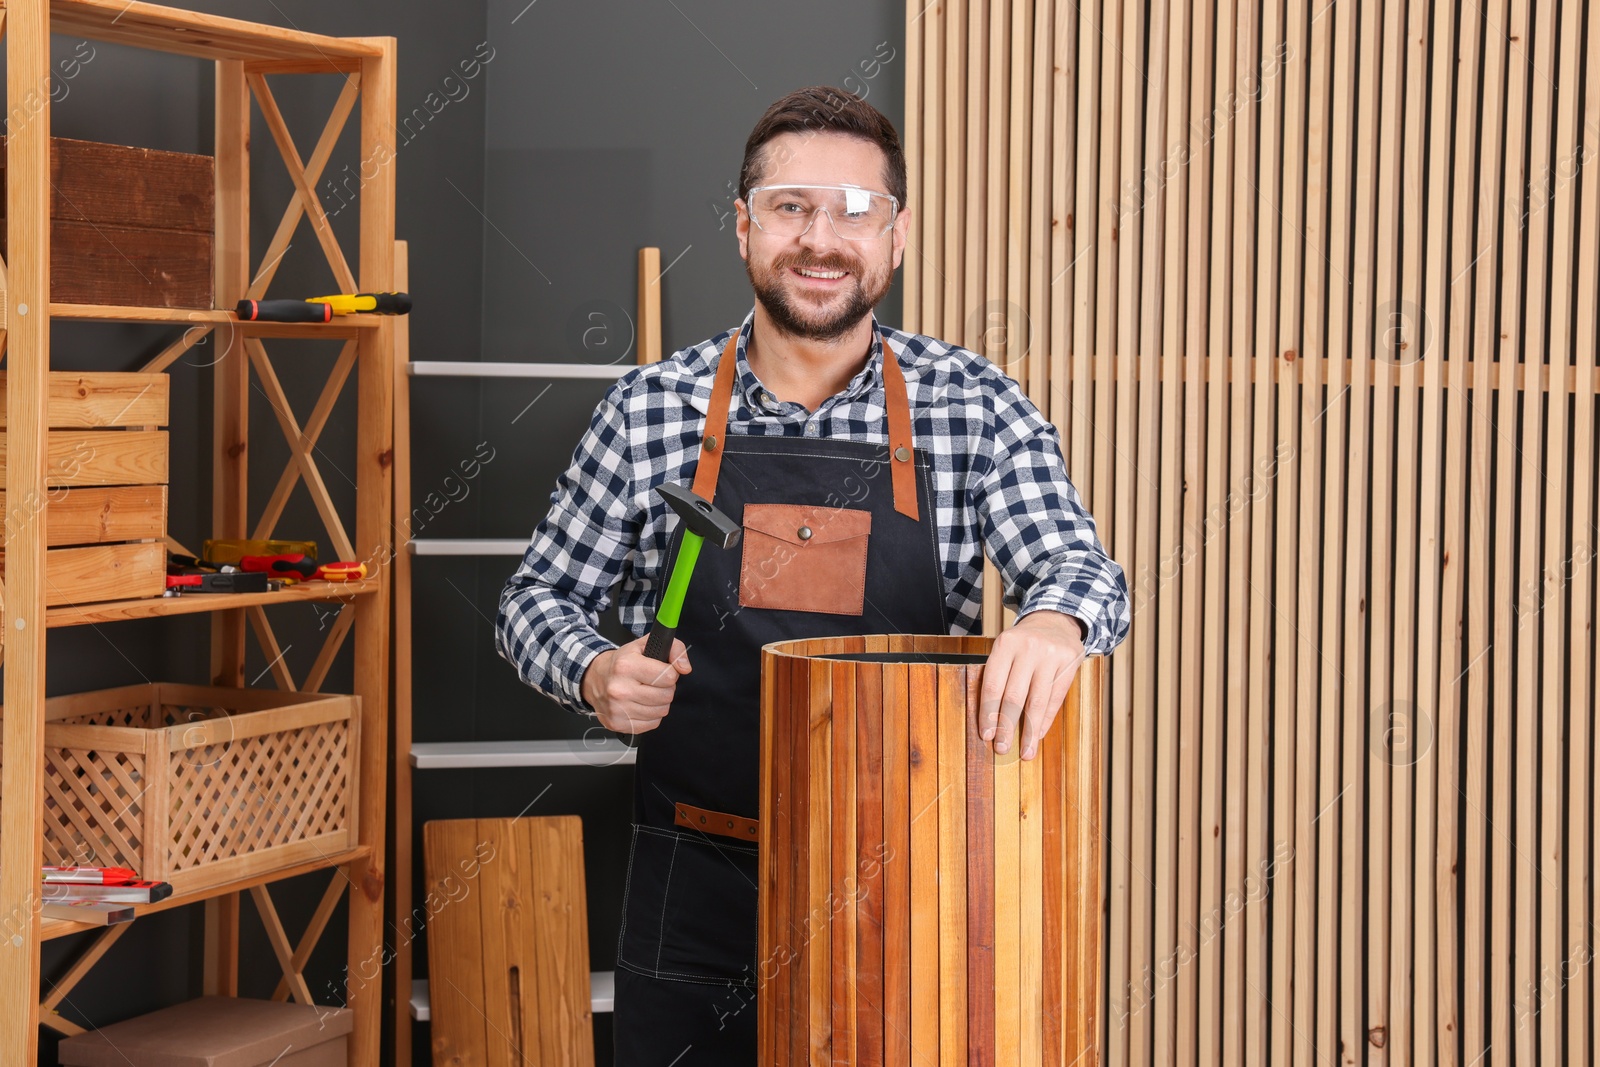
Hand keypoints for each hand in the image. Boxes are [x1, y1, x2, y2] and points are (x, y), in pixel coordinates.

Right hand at [581, 634, 692, 733]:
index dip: (670, 673)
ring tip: (646, 693)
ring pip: (661, 712)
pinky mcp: (617, 723)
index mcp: (626, 666)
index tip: (661, 671)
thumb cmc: (622, 662)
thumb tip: (685, 668)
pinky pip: (652, 724)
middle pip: (666, 696)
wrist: (595, 678)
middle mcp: (619, 689)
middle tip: (653, 683)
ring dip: (659, 703)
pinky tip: (640, 704)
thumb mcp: (645, 645)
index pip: (668, 676)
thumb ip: (674, 649)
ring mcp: (617, 709)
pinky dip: (651, 716)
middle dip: (665, 688)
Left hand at [978, 610, 1085, 759]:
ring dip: (1030, 731)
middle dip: (1006, 726)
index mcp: (1006, 644)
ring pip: (1037, 702)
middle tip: (1001, 748)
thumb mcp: (1006, 648)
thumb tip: (990, 719)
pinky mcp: (1069, 663)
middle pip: (1014, 696)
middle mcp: (1028, 648)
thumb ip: (998, 675)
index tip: (986, 734)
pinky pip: (1055, 698)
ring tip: (1025, 751)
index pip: (993, 685)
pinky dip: (1046, 720)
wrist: (1055, 620)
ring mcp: (1051, 655)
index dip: (988, 713)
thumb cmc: (1024, 642)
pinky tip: (1038, 735)